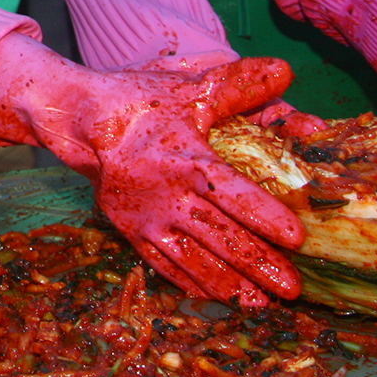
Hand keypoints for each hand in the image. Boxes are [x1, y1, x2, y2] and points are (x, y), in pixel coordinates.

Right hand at [0, 41, 306, 308]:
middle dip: (260, 266)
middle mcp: (168, 195)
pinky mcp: (133, 231)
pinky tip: (218, 298)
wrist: (80, 122)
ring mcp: (148, 218)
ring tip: (263, 304)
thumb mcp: (189, 90)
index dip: (266, 217)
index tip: (297, 237)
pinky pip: (166, 266)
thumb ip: (240, 85)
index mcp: (187, 159)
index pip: (234, 194)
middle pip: (221, 238)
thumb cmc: (141, 103)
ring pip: (195, 261)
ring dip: (231, 286)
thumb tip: (285, 72)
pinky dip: (194, 285)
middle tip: (293, 289)